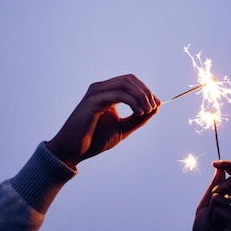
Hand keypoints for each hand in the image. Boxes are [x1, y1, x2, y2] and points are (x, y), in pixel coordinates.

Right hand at [46, 74, 160, 168]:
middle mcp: (101, 88)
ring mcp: (96, 93)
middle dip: (145, 92)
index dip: (146, 91)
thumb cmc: (94, 139)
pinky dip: (132, 101)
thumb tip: (156, 107)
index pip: (130, 82)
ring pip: (125, 84)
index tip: (157, 104)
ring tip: (147, 111)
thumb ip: (138, 118)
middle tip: (153, 107)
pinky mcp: (93, 101)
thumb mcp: (122, 128)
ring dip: (141, 96)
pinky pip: (118, 95)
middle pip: (129, 79)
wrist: (73, 151)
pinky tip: (139, 112)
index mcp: (107, 92)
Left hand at [191, 161, 230, 230]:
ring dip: (214, 202)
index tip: (215, 163)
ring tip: (213, 219)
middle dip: (218, 186)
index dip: (228, 165)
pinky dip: (214, 215)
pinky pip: (223, 208)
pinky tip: (217, 228)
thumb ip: (214, 188)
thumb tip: (220, 170)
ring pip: (228, 192)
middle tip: (211, 202)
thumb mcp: (206, 205)